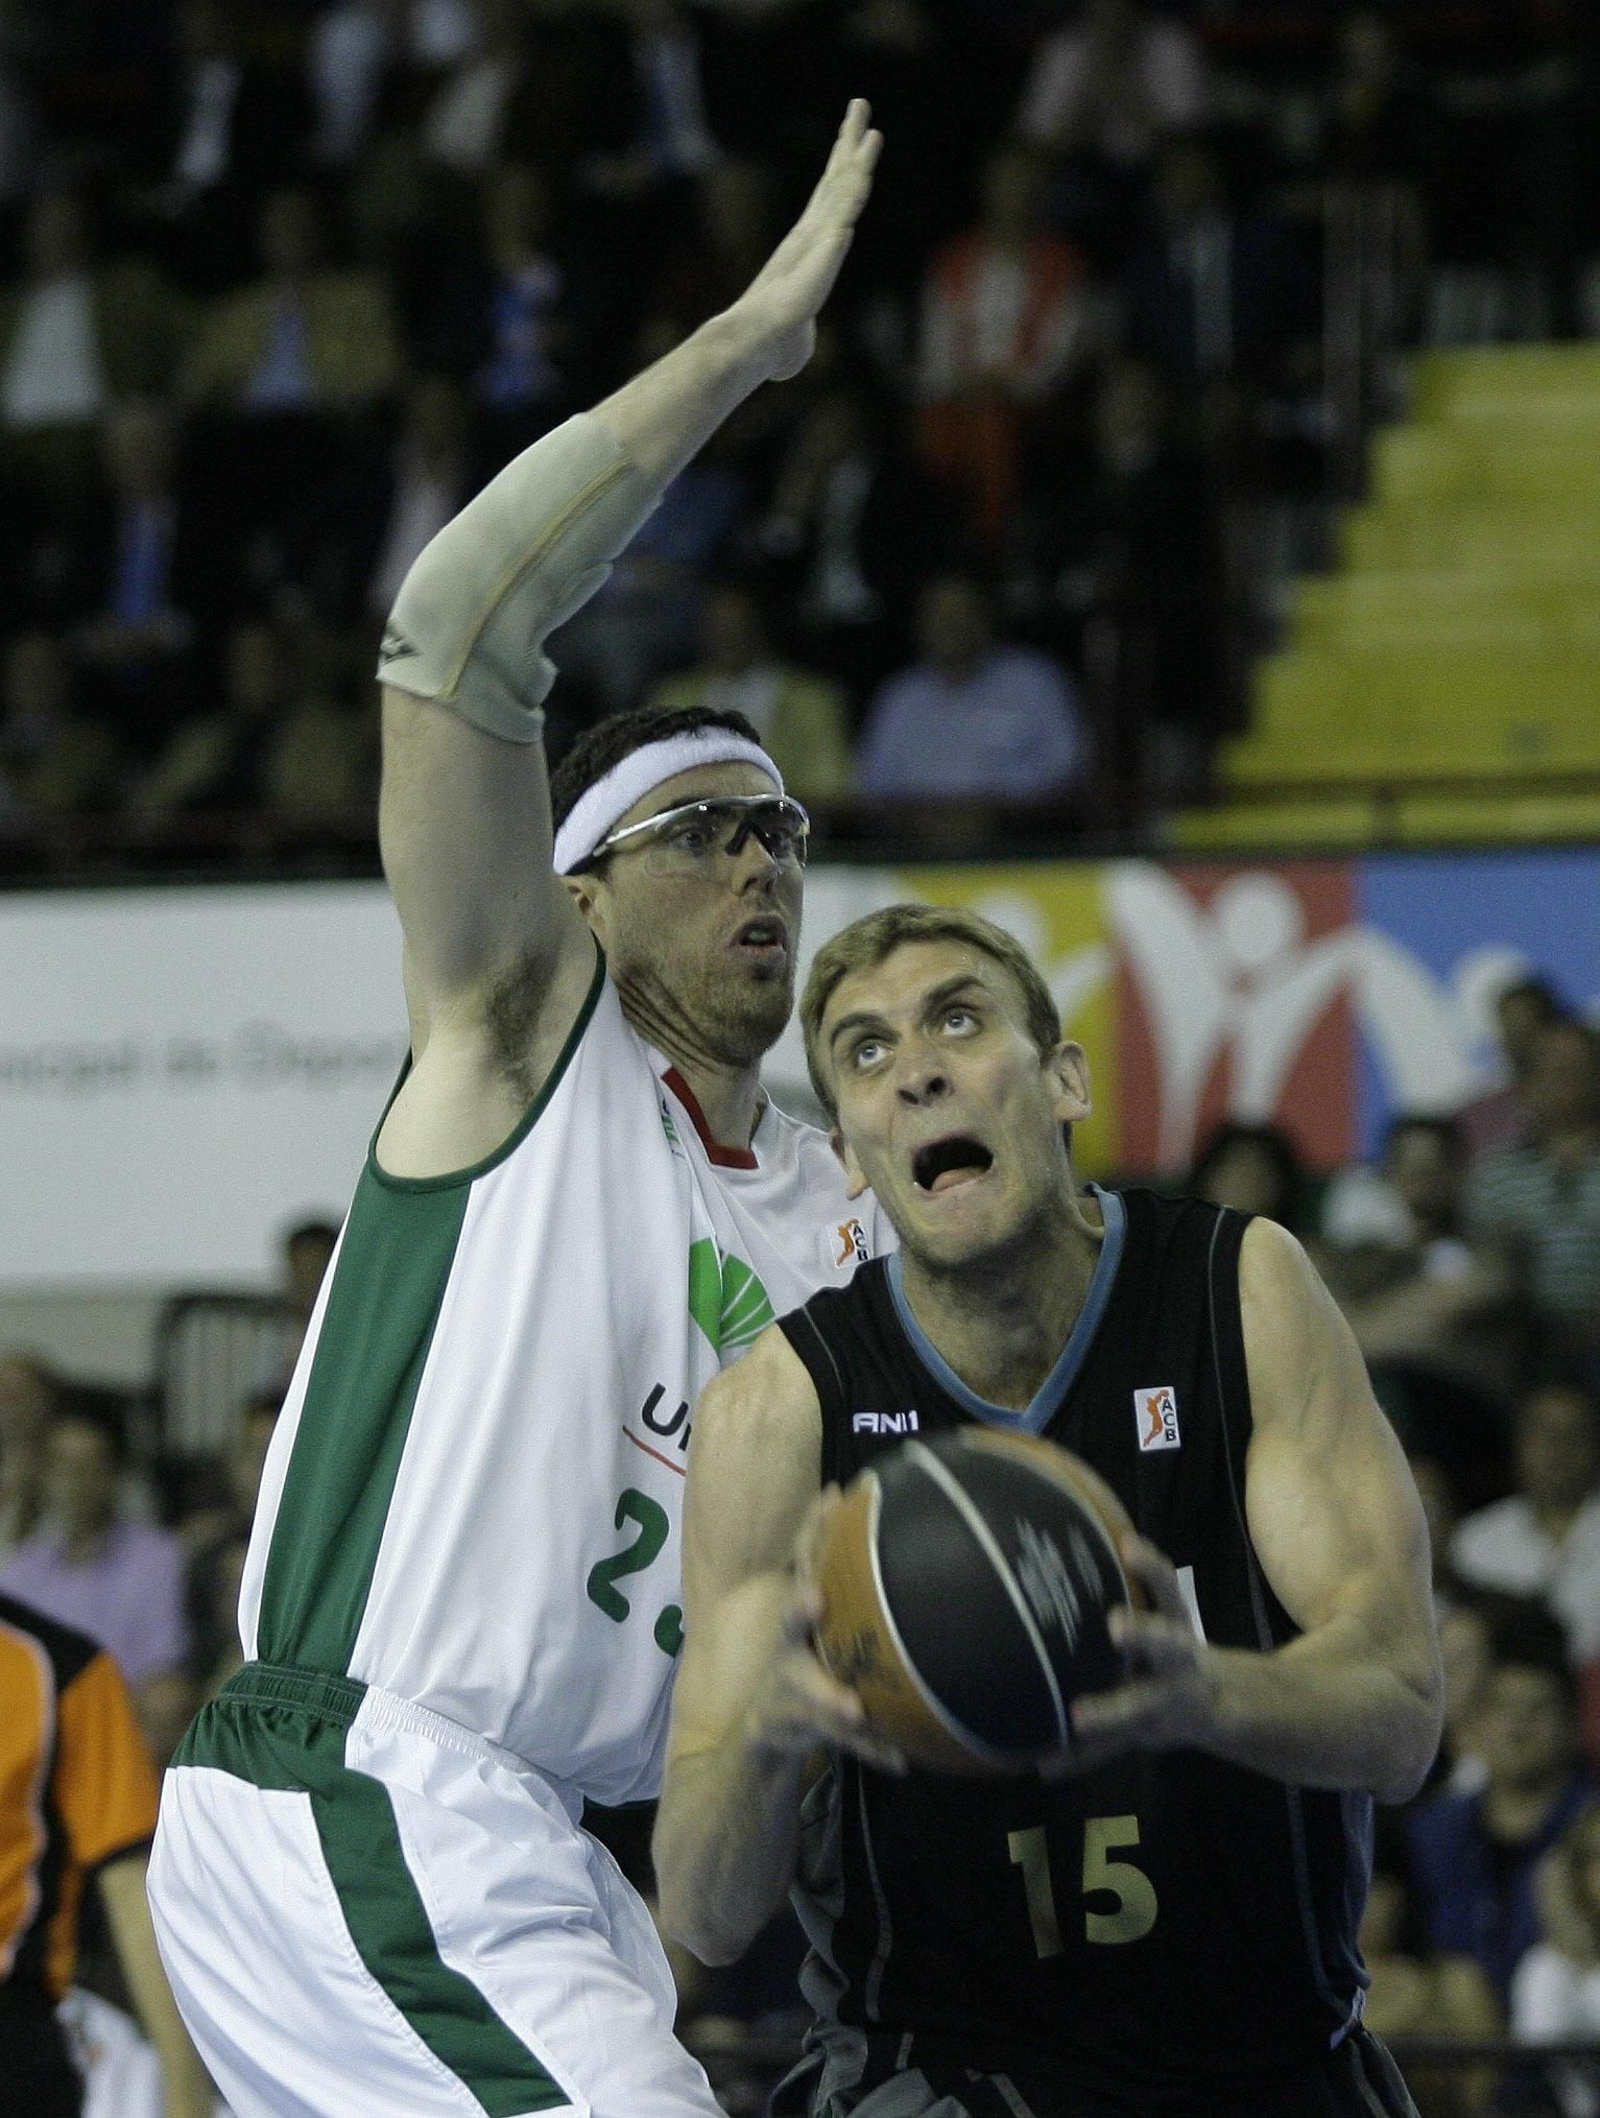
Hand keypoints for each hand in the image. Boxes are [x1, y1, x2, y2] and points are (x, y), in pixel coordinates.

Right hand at [728, 100, 881, 382]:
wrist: (754, 345)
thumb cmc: (772, 348)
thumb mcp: (798, 336)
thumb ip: (802, 333)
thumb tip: (793, 352)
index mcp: (808, 249)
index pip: (831, 201)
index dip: (843, 169)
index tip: (856, 141)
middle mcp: (810, 237)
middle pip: (835, 179)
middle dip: (849, 141)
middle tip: (860, 105)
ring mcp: (814, 242)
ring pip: (842, 190)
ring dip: (857, 157)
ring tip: (869, 124)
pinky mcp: (819, 253)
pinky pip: (842, 214)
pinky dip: (852, 193)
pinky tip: (866, 165)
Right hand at [745, 1486, 906, 1773]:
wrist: (763, 1725)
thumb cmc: (802, 1654)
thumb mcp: (810, 1612)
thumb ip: (830, 1567)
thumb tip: (860, 1504)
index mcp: (796, 1614)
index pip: (801, 1560)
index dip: (813, 1529)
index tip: (832, 1499)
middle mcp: (785, 1648)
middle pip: (787, 1626)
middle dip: (798, 1611)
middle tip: (815, 1600)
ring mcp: (786, 1691)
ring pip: (808, 1694)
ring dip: (829, 1698)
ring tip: (852, 1707)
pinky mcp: (796, 1727)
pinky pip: (841, 1742)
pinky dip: (871, 1747)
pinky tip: (899, 1759)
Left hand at [1039, 1533, 1211, 1779]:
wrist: (1227, 1707)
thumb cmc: (1177, 1651)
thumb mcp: (1171, 1618)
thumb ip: (1144, 1584)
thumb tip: (1106, 1538)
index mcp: (1178, 1630)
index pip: (1170, 1591)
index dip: (1152, 1568)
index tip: (1128, 1544)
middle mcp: (1178, 1665)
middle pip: (1168, 1647)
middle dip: (1146, 1635)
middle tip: (1115, 1625)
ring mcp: (1166, 1705)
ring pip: (1142, 1708)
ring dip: (1111, 1712)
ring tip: (1077, 1718)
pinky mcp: (1146, 1736)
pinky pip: (1110, 1749)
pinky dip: (1077, 1758)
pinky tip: (1045, 1766)